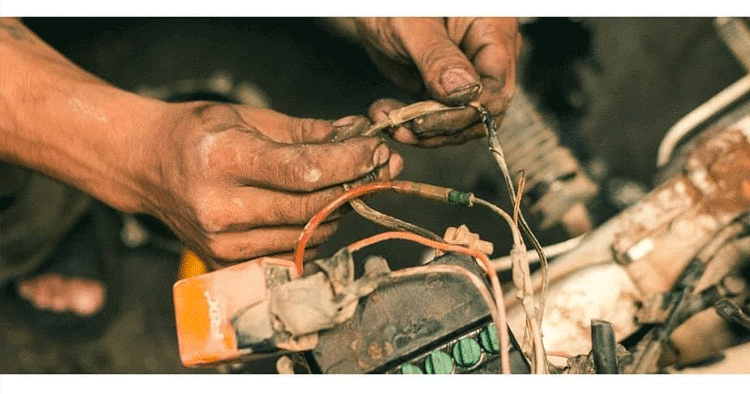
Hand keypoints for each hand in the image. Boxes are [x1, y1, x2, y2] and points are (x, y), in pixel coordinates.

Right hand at [141, 103, 401, 266]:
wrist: (146, 166)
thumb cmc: (198, 134)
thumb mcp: (250, 118)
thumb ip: (308, 132)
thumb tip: (361, 135)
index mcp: (222, 160)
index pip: (303, 171)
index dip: (349, 162)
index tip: (376, 150)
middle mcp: (218, 208)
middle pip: (310, 208)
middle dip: (353, 187)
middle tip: (376, 168)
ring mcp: (220, 243)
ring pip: (307, 236)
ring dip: (337, 212)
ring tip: (345, 186)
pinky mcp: (224, 263)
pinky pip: (290, 255)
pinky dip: (313, 234)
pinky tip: (317, 211)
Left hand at [354, 17, 521, 146]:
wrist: (374, 5)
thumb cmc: (393, 2)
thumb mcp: (413, 25)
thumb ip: (438, 58)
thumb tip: (463, 93)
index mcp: (493, 32)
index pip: (497, 85)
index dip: (469, 111)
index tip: (434, 120)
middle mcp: (485, 57)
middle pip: (483, 111)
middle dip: (445, 128)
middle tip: (407, 128)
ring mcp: (465, 77)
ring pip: (461, 123)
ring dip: (425, 132)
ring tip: (392, 124)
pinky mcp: (442, 91)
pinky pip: (438, 120)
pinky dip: (412, 124)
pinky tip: (388, 116)